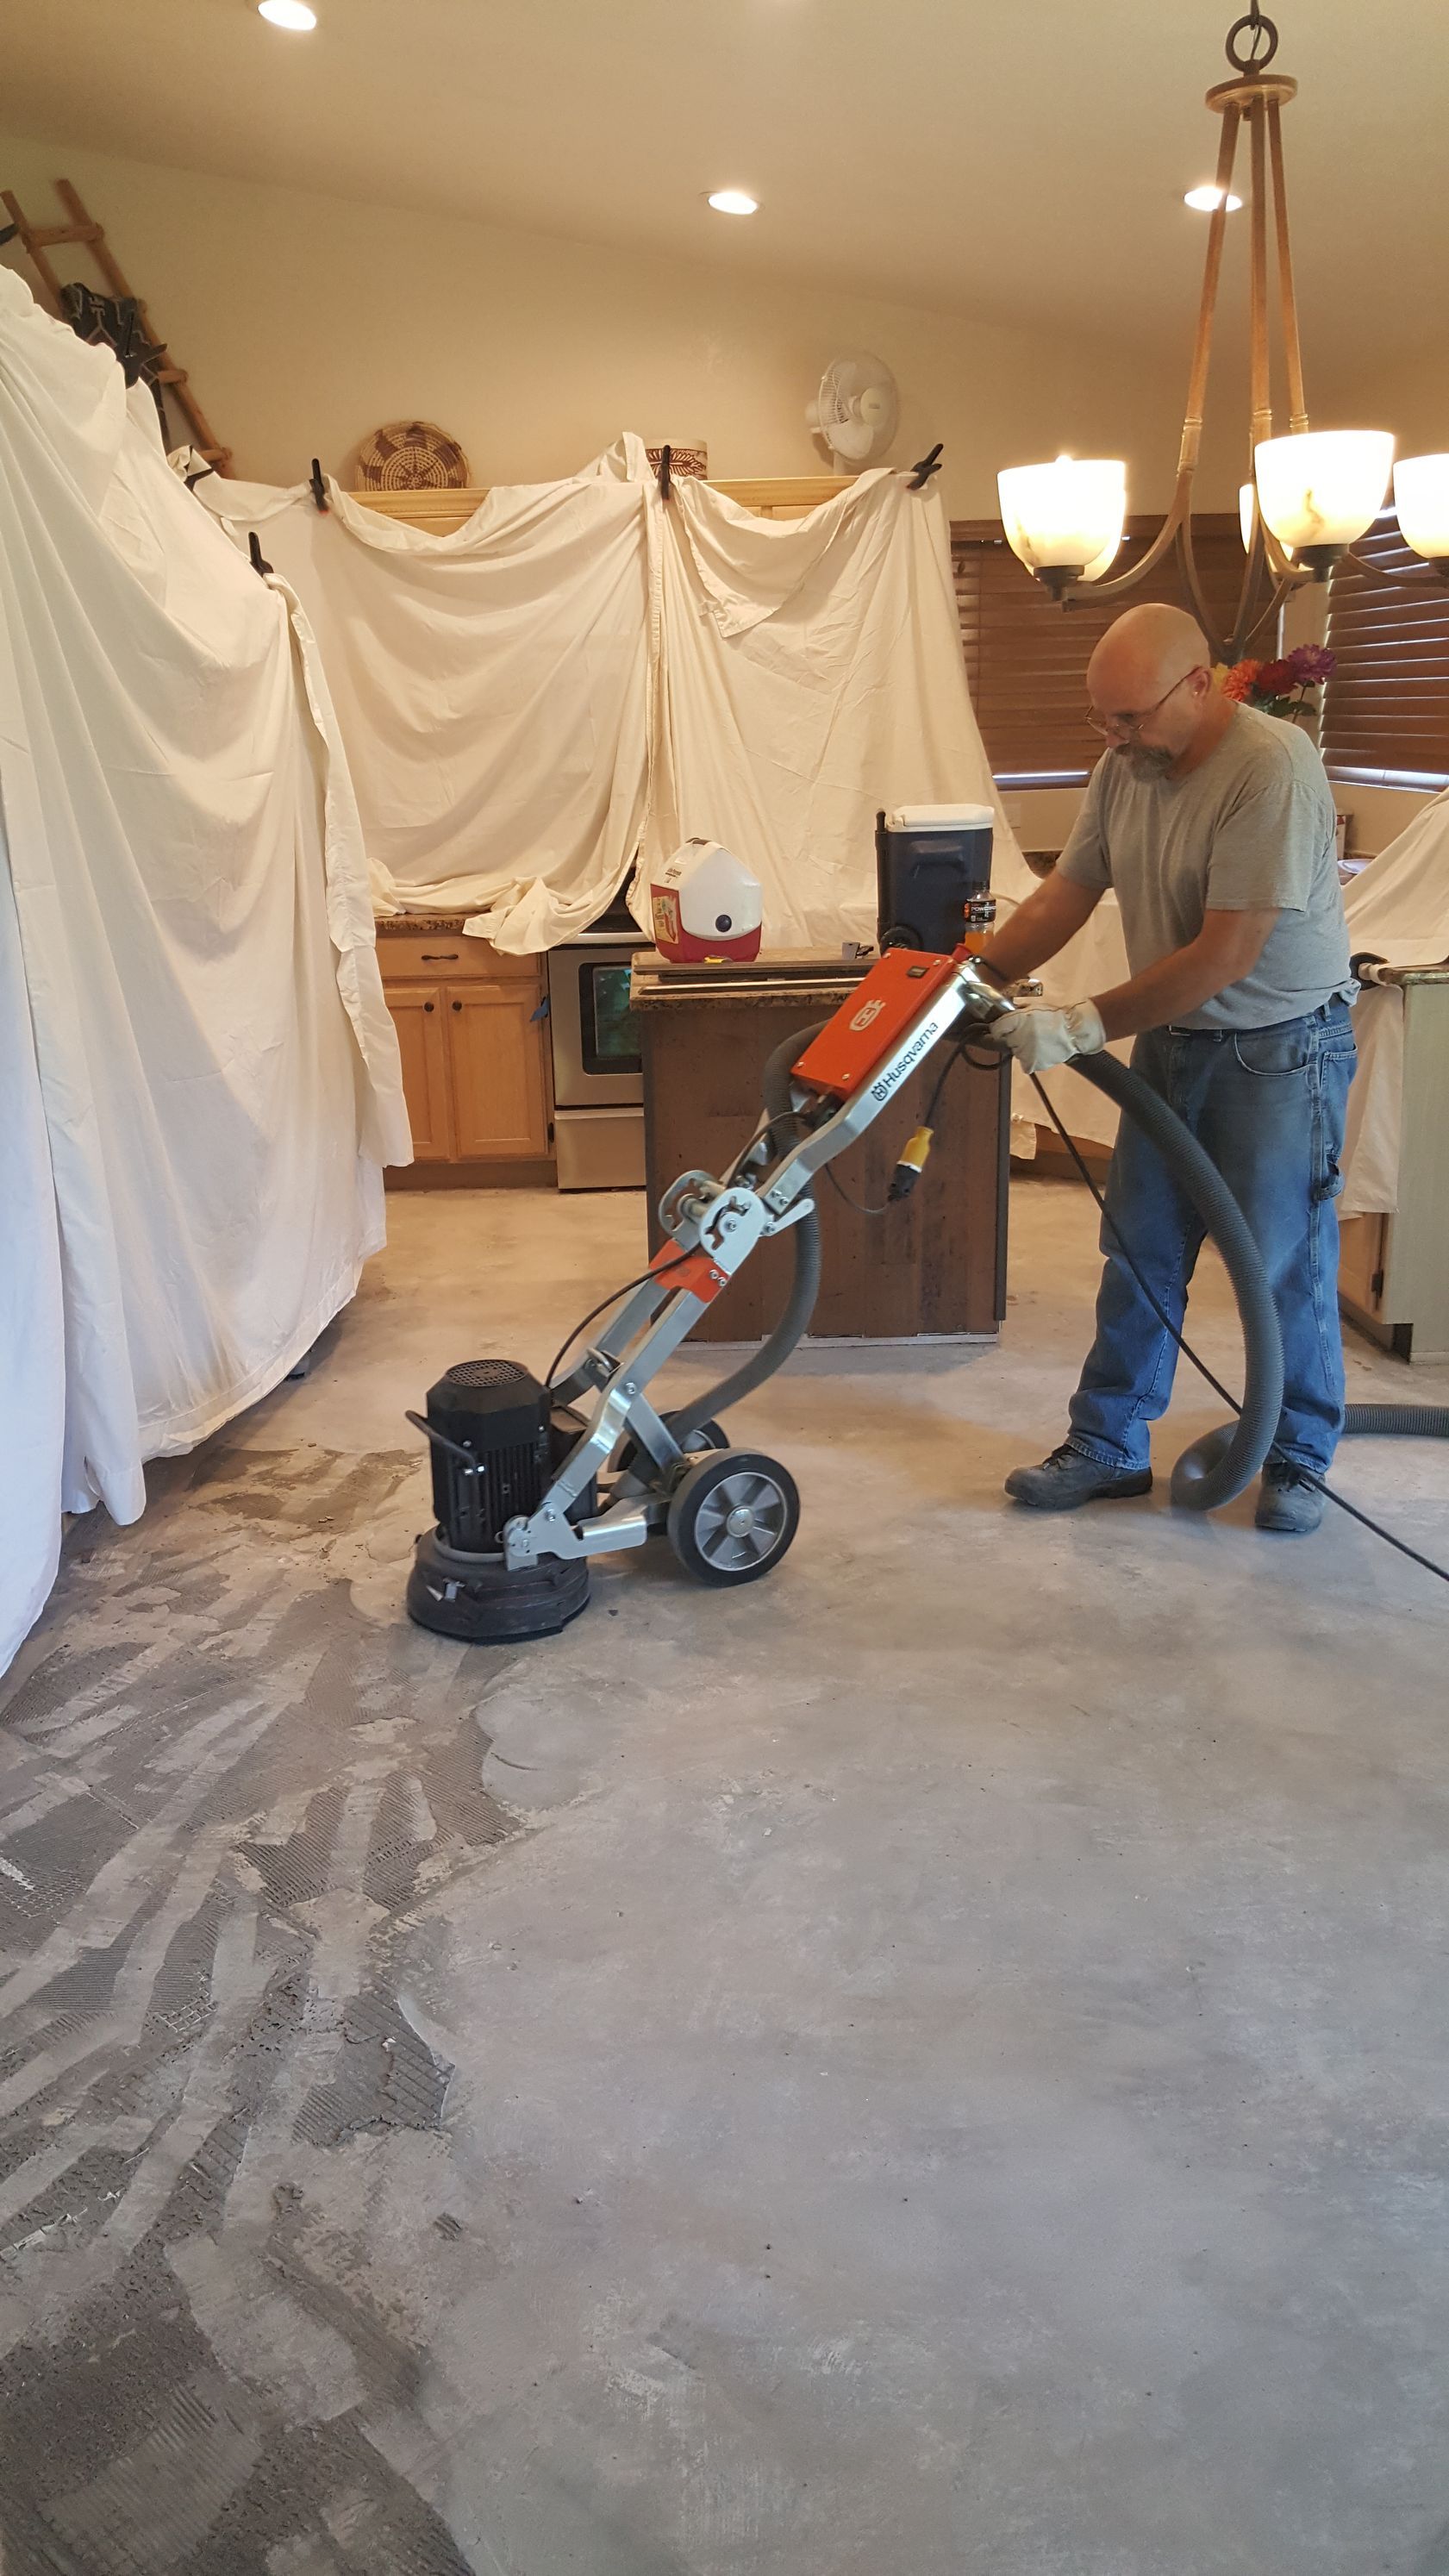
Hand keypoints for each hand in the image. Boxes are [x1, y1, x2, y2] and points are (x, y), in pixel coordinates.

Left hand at [987, 1000, 1105, 1073]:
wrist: (1072, 1031)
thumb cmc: (1053, 1017)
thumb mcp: (1031, 1009)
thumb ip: (1014, 1015)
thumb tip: (1000, 1020)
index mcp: (1016, 1020)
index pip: (995, 1029)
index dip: (997, 1029)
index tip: (1000, 1030)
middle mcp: (1017, 1037)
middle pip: (1006, 1041)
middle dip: (1013, 1038)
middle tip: (1029, 1033)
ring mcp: (1023, 1052)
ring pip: (1016, 1052)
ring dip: (1023, 1048)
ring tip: (1039, 1042)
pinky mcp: (1031, 1064)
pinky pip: (1026, 1063)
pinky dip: (1031, 1059)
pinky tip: (1041, 1051)